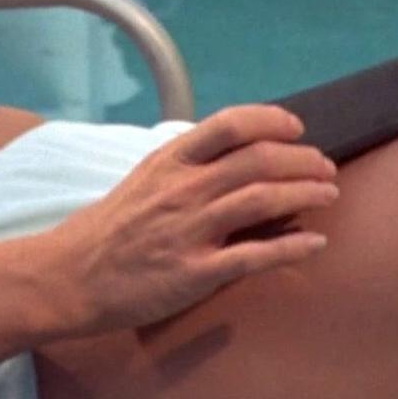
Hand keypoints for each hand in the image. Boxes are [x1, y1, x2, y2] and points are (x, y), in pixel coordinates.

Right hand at [45, 104, 338, 332]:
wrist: (67, 278)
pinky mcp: (194, 273)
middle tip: (325, 168)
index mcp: (169, 162)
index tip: (296, 129)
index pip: (231, 125)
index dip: (272, 121)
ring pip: (262, 200)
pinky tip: (316, 244)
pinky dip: (292, 248)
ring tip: (330, 195)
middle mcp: (183, 190)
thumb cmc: (107, 232)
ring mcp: (189, 231)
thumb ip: (186, 168)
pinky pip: (254, 256)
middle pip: (259, 160)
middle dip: (303, 161)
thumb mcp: (142, 182)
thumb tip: (233, 159)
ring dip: (306, 194)